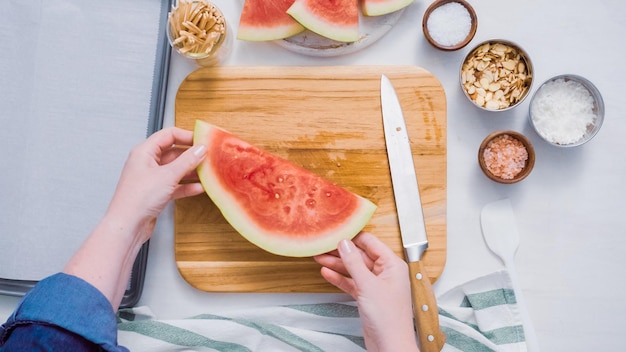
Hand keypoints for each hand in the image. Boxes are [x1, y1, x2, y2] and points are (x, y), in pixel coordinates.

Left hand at [64, 127, 206, 308]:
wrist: (127, 226)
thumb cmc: (137, 199)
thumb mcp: (167, 176)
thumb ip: (187, 161)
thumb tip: (201, 148)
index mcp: (144, 152)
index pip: (168, 135)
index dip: (187, 136)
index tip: (203, 140)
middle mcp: (147, 163)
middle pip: (174, 152)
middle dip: (191, 155)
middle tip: (209, 157)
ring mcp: (152, 179)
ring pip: (176, 170)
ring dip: (191, 171)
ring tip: (207, 172)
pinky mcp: (157, 193)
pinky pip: (175, 185)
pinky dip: (186, 186)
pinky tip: (199, 188)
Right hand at [314, 233, 418, 351]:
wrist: (389, 345)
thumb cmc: (388, 319)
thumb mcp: (367, 285)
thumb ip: (354, 263)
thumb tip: (345, 244)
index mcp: (392, 265)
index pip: (371, 243)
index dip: (353, 237)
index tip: (337, 232)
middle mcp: (385, 273)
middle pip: (360, 255)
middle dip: (341, 251)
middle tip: (323, 246)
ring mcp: (376, 285)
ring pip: (354, 269)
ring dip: (337, 264)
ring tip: (319, 257)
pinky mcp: (367, 297)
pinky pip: (351, 282)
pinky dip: (339, 278)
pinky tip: (327, 273)